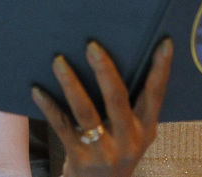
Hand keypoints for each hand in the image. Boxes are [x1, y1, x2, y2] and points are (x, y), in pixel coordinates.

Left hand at [31, 38, 171, 176]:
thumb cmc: (115, 152)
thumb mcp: (133, 134)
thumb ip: (131, 106)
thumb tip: (116, 58)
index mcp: (146, 129)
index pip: (156, 95)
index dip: (161, 69)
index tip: (164, 43)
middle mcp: (129, 140)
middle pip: (117, 99)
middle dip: (105, 70)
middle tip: (92, 45)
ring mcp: (104, 151)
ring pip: (86, 111)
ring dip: (71, 83)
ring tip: (58, 61)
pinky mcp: (80, 159)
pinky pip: (62, 127)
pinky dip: (49, 106)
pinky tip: (37, 90)